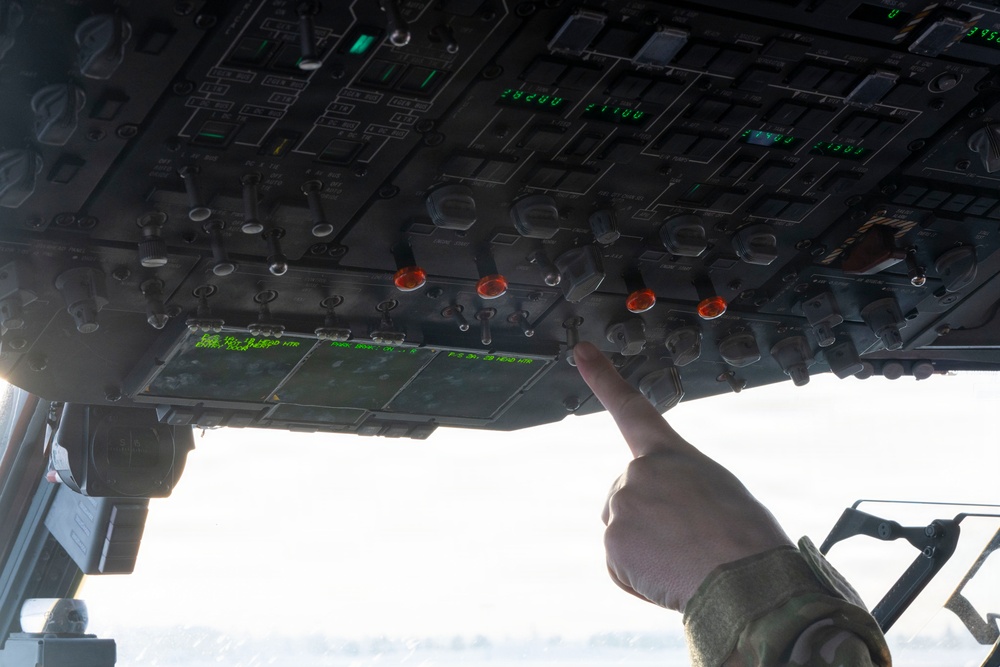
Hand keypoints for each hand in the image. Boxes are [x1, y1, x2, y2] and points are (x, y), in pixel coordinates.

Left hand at [573, 341, 792, 611]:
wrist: (746, 576)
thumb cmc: (746, 538)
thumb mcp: (716, 490)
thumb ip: (679, 486)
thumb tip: (666, 513)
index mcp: (672, 453)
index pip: (632, 408)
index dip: (604, 377)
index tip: (582, 352)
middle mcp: (639, 472)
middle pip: (628, 497)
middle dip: (651, 521)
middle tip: (690, 540)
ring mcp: (622, 505)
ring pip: (625, 533)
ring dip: (648, 552)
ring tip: (687, 559)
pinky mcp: (613, 541)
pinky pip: (621, 565)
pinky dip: (641, 577)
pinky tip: (670, 577)